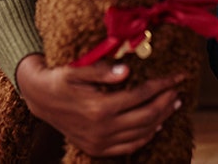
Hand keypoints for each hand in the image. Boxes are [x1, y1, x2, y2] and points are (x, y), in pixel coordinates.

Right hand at [15, 54, 181, 156]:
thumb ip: (101, 71)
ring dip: (161, 118)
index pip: (141, 95)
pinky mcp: (97, 148)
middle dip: (166, 102)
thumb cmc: (61, 78)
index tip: (177, 76)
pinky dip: (146, 136)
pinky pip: (130, 146)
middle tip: (177, 90)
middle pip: (146, 116)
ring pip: (141, 132)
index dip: (162, 85)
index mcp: (99, 107)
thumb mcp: (77, 69)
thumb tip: (127, 70)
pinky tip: (156, 125)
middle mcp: (102, 128)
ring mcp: (100, 142)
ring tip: (172, 105)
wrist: (40, 98)